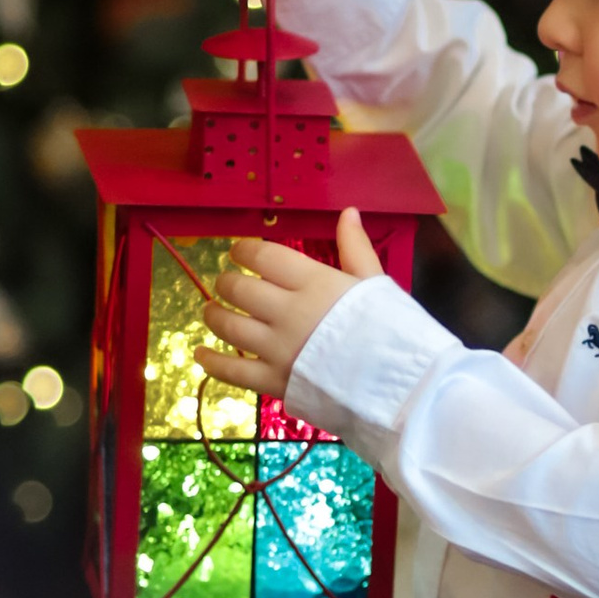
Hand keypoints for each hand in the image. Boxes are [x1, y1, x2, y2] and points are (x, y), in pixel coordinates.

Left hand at [199, 212, 383, 394]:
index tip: (238, 252)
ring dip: (214, 315)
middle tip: (227, 284)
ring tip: (211, 311)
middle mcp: (288, 311)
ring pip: (229, 326)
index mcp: (313, 282)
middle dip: (226, 283)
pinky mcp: (274, 381)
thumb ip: (355, 248)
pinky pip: (232, 371)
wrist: (398, 385)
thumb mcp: (374, 282)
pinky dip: (211, 361)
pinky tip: (200, 353)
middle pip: (239, 289)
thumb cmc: (391, 329)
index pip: (263, 256)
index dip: (243, 250)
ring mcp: (277, 348)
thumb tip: (348, 212)